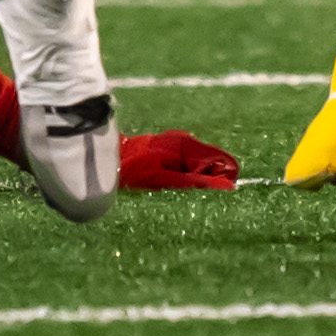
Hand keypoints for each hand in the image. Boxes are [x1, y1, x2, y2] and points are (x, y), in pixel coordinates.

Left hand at [119, 129, 239, 189]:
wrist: (107, 160)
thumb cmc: (133, 172)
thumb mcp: (166, 180)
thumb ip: (196, 182)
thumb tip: (228, 187)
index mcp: (188, 145)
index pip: (225, 163)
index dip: (221, 181)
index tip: (206, 193)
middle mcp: (187, 142)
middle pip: (216, 166)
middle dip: (208, 182)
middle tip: (184, 192)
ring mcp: (180, 146)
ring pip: (204, 168)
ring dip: (196, 182)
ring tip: (173, 187)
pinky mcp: (173, 152)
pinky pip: (191, 167)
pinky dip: (186, 178)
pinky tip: (169, 183)